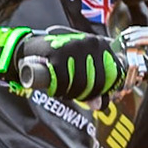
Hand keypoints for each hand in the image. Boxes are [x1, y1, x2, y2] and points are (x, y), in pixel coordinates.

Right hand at [11, 29, 126, 106]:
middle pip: (99, 83)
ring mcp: (74, 47)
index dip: (105, 91)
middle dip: (86, 94)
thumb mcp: (82, 69)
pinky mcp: (57, 54)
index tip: (93, 94)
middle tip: (74, 93)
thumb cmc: (61, 59)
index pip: (115, 75)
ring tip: (64, 90)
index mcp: (102, 45)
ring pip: (82, 84)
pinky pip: (64, 82)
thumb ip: (95, 85)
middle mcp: (91, 43)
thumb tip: (100, 104)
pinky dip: (59, 90)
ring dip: (71, 94)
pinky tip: (56, 88)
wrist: (32, 47)